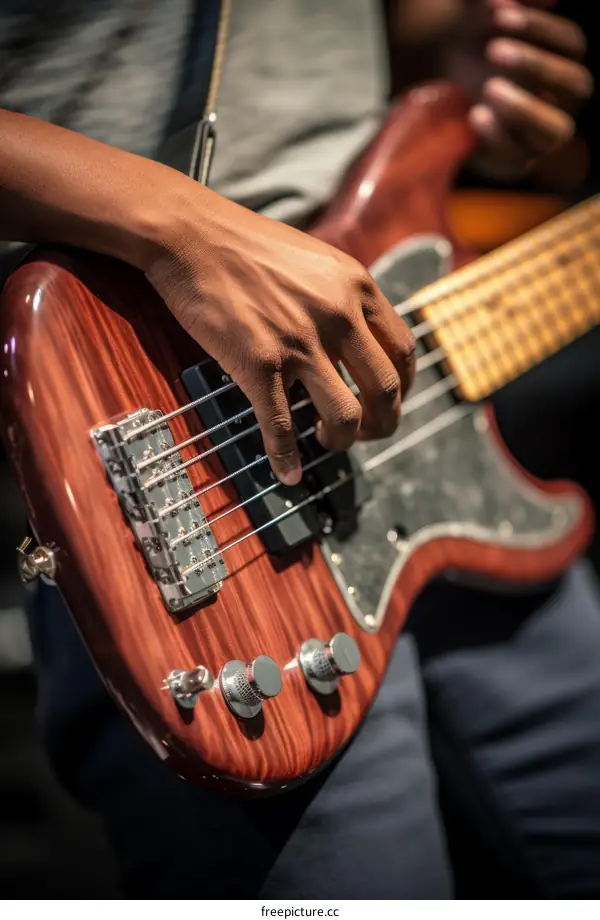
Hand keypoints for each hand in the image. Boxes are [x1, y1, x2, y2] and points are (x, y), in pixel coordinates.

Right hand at [146, 191, 415, 484]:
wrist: (192, 235)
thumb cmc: (247, 245)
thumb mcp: (317, 261)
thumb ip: (343, 298)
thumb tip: (356, 339)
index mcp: (357, 288)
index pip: (403, 352)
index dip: (403, 388)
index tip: (389, 402)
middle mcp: (338, 316)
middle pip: (385, 391)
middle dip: (382, 424)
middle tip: (367, 434)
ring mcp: (300, 342)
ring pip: (346, 416)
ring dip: (342, 441)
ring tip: (326, 441)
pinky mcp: (260, 363)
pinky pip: (283, 427)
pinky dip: (288, 458)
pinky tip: (289, 473)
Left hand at [453, 0, 593, 178]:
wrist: (438, 88)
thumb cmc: (470, 46)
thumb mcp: (482, 17)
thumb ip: (504, 3)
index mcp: (565, 58)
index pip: (571, 42)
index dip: (539, 28)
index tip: (500, 15)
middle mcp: (564, 98)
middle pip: (574, 82)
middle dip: (534, 65)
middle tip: (493, 49)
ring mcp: (544, 133)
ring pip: (556, 128)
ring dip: (525, 109)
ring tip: (489, 88)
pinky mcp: (518, 160)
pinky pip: (519, 156)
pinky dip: (498, 136)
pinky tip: (475, 114)